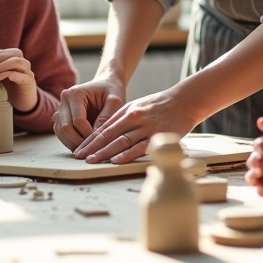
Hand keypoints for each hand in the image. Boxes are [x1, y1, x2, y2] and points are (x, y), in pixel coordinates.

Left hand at [0, 48, 37, 113]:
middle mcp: (21, 61)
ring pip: (16, 61)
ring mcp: (27, 70)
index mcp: (12, 58)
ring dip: (0, 67)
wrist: (23, 101)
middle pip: (7, 54)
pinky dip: (8, 75)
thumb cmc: (10, 88)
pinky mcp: (29, 81)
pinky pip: (21, 74)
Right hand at [53, 76, 126, 150]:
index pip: (78, 121)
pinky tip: (82, 144)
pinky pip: (60, 132)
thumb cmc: (112, 91)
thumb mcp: (115, 102)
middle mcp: (64, 99)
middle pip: (65, 127)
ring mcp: (61, 108)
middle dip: (79, 141)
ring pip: (59, 131)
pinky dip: (69, 141)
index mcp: (75, 93)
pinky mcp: (61, 116)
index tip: (101, 139)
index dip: (89, 134)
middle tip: (93, 148)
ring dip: (72, 142)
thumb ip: (106, 117)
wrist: (106, 85)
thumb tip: (96, 138)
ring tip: (88, 147)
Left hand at [71, 90, 198, 164]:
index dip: (90, 140)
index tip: (79, 149)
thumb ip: (122, 119)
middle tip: (78, 157)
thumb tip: (106, 133)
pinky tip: (115, 160)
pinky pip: (139, 147)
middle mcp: (133, 119)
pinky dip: (126, 154)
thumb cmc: (160, 105)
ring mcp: (145, 127)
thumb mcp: (137, 106)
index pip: (103, 128)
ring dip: (104, 152)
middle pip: (108, 135)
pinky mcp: (158, 136)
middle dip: (91, 147)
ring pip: (120, 141)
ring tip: (91, 161)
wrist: (184, 101)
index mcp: (126, 112)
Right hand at [243, 117, 262, 197]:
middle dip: (253, 165)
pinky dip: (261, 191)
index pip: (259, 145)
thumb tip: (259, 121)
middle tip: (258, 170)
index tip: (260, 152)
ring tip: (257, 183)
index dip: (257, 148)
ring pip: (254, 175)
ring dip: (253, 178)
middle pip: (254, 160)